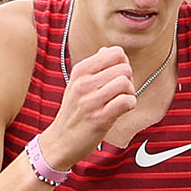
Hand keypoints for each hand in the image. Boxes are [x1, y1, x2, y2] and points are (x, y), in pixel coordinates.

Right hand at [36, 43, 143, 168]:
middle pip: (124, 67)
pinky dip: (130, 105)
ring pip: (125, 83)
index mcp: (80, 70)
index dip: (123, 63)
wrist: (60, 141)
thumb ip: (94, 67)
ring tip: (121, 101)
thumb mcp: (77, 84)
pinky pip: (126, 101)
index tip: (118, 77)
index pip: (115, 52)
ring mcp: (91, 101)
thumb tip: (108, 50)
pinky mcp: (99, 118)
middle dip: (129, 79)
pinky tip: (122, 110)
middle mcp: (84, 83)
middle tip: (121, 92)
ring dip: (130, 93)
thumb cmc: (74, 112)